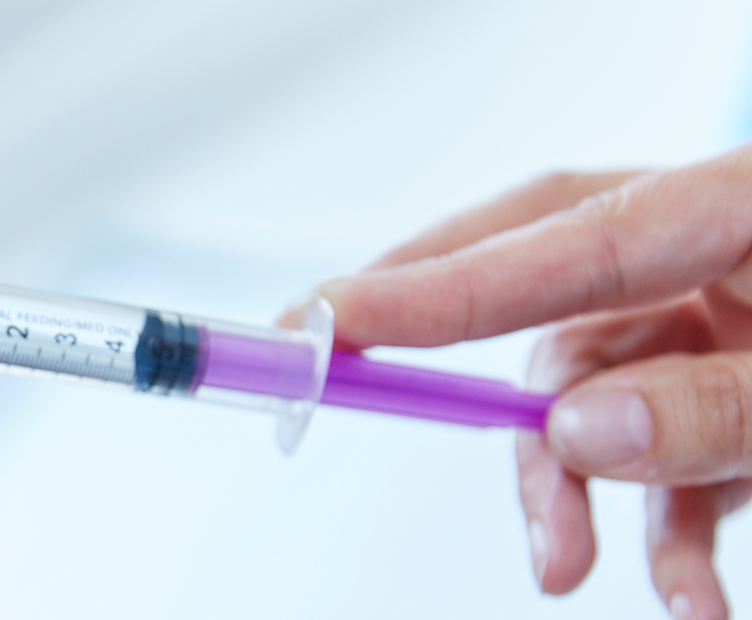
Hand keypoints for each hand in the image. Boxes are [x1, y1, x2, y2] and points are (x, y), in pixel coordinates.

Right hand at [318, 158, 751, 619]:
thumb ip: (714, 408)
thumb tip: (577, 432)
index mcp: (740, 205)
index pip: (562, 239)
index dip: (435, 282)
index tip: (327, 320)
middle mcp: (710, 249)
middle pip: (538, 289)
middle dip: (447, 359)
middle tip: (340, 385)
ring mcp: (716, 313)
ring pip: (588, 392)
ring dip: (568, 489)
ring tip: (568, 568)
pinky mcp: (724, 380)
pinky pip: (659, 451)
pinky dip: (657, 528)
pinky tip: (686, 593)